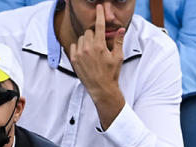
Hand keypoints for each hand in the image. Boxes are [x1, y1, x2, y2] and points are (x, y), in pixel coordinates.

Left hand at [68, 4, 126, 128]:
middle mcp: (88, 48)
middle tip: (99, 44)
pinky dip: (79, 47)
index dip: (100, 15)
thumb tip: (121, 29)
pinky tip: (85, 55)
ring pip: (81, 38)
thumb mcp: (118, 57)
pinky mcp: (74, 59)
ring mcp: (80, 54)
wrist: (101, 88)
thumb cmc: (111, 73)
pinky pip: (74, 46)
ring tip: (93, 52)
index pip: (100, 25)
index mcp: (100, 46)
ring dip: (86, 41)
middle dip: (94, 35)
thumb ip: (119, 41)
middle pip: (89, 32)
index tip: (99, 7)